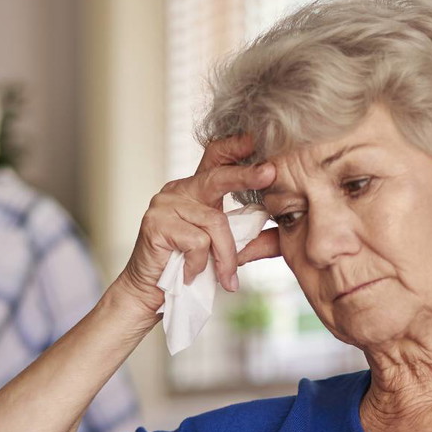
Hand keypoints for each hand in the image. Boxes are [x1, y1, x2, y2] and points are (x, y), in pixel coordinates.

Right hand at [117, 134, 280, 315]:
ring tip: (225, 279)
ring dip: (226, 256)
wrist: (149, 293)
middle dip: (246, 175)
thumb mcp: (220, 247)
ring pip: (214, 222)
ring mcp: (164, 205)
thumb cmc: (186, 268)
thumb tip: (282, 232)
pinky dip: (201, 264)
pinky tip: (190, 274)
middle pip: (217, 177)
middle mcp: (177, 191)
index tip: (257, 138)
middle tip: (270, 172)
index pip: (214, 158)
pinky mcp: (155, 223)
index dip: (235, 146)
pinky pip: (198, 242)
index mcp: (194, 191)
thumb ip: (244, 235)